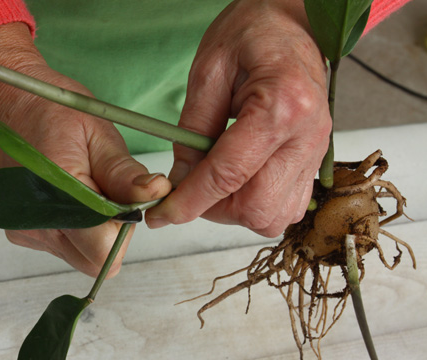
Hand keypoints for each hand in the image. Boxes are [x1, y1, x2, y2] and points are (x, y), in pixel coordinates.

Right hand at [0, 23, 170, 277]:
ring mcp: (27, 232)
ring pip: (83, 254)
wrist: (7, 105)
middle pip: (96, 259)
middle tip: (108, 190)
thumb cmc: (53, 113)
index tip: (127, 200)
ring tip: (88, 187)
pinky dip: (80, 229)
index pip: (104, 251)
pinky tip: (72, 195)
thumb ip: (124, 172)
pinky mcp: (24, 232)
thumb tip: (156, 194)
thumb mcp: (98, 134)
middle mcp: (36, 224)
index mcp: (56, 195)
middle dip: (113, 232)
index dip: (125, 230)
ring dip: (97, 230)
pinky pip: (67, 245)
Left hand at [145, 0, 330, 236]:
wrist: (294, 25)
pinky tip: (242, 180)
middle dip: (214, 210)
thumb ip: (192, 130)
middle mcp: (308, 137)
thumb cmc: (253, 34)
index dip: (189, 201)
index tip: (162, 214)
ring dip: (236, 211)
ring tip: (218, 181)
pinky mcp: (316, 161)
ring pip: (273, 217)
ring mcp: (317, 152)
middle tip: (193, 189)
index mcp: (282, 105)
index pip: (228, 174)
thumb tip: (181, 180)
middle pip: (256, 208)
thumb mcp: (208, 71)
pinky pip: (287, 208)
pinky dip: (258, 206)